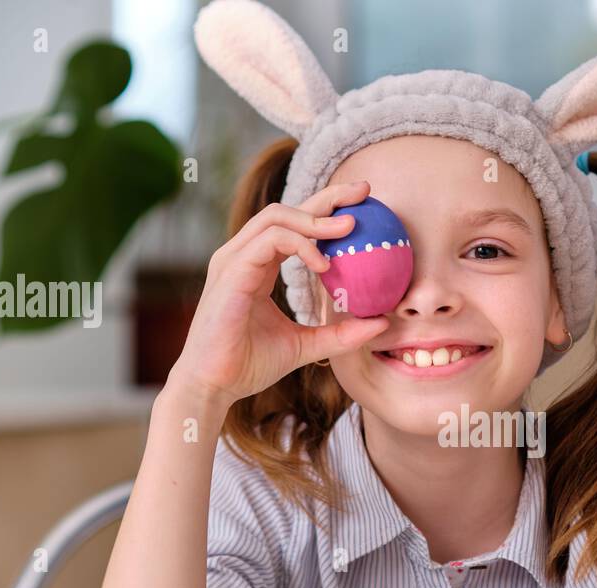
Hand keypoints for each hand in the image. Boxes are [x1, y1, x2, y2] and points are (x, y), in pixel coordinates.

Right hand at [171, 180, 390, 406]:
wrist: (214, 386)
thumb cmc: (249, 364)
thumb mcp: (306, 346)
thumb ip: (340, 333)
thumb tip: (382, 323)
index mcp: (257, 264)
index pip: (294, 225)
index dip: (327, 210)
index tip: (364, 205)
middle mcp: (242, 255)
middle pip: (287, 209)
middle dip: (327, 197)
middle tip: (365, 192)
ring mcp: (233, 260)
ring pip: (276, 217)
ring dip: (315, 219)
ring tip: (350, 227)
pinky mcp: (230, 273)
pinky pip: (268, 242)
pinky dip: (299, 245)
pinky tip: (324, 264)